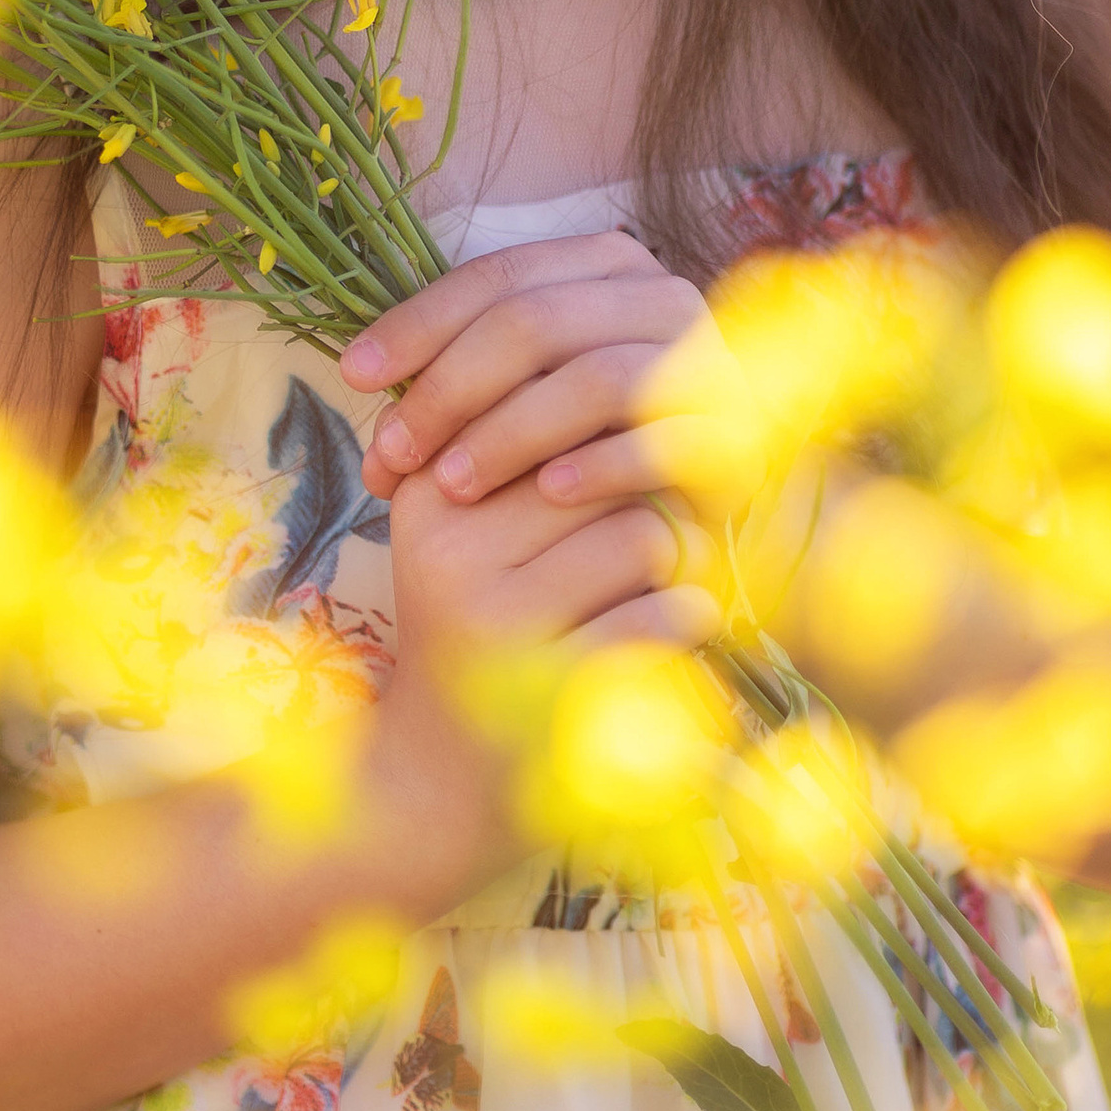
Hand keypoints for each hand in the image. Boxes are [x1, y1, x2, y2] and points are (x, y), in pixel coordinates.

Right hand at [339, 238, 724, 891]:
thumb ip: (519, 437)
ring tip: (655, 583)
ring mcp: (497, 618)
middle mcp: (448, 546)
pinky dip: (686, 622)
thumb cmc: (479, 629)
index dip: (615, 429)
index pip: (551, 408)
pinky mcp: (550, 686)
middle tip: (663, 518)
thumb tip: (621, 329)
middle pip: (604, 466)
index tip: (634, 456)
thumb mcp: (469, 528)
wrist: (439, 781)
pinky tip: (671, 636)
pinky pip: (664, 615)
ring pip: (642, 536)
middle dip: (645, 492)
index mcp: (425, 492)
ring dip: (670, 560)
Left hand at [344, 229, 723, 516]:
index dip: (418, 322)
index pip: (499, 276)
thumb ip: (458, 368)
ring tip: (453, 485)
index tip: (351, 374)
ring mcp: (707, 360)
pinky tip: (545, 496)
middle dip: (450, 389)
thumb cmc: (588, 441)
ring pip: (593, 379)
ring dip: (510, 434)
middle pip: (535, 322)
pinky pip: (660, 440)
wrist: (697, 502)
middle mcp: (659, 295)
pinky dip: (597, 466)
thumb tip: (357, 374)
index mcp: (603, 265)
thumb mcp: (520, 391)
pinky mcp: (737, 431)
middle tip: (395, 454)